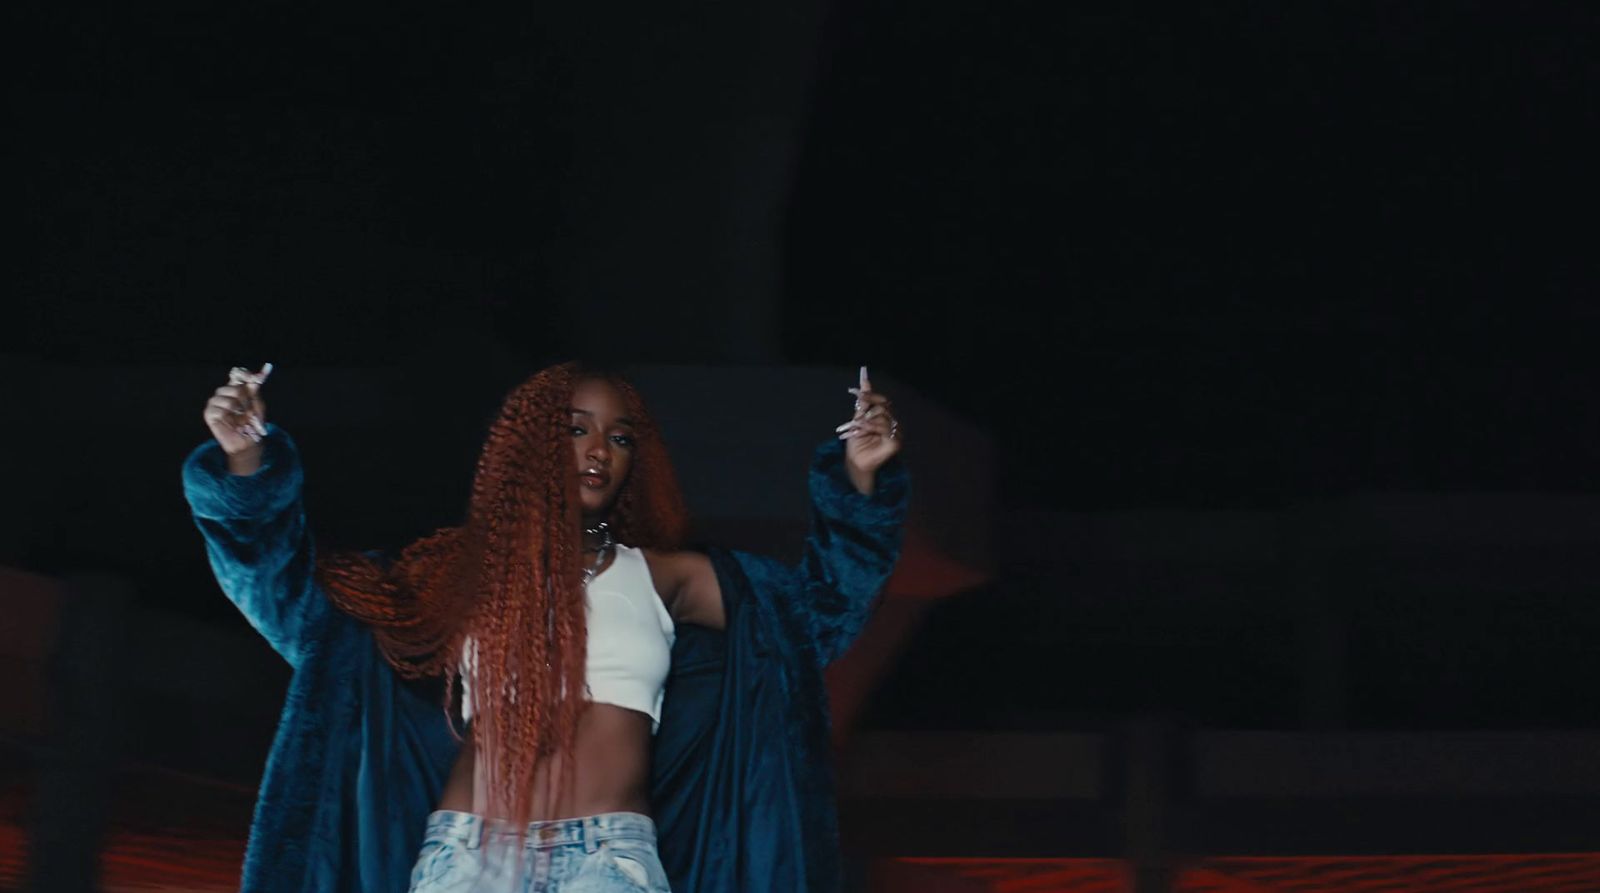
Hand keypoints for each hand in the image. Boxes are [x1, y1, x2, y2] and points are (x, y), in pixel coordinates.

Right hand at [202, 363, 272, 471]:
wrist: (249, 442)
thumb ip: (254, 391)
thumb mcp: (257, 405)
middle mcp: (224, 394)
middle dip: (243, 397)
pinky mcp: (209, 414)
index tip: (253, 377)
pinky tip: (230, 420)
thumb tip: (256, 376)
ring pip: (223, 395)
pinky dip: (225, 414)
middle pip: (232, 387)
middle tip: (248, 410)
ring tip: (240, 417)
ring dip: (235, 407)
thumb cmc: (253, 424)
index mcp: (236, 390)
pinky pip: (216, 408)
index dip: (243, 374)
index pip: (236, 375)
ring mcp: (215, 403)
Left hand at [835, 365, 901, 494]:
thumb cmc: (857, 443)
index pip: (882, 401)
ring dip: (866, 422)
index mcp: (886, 417)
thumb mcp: (858, 418)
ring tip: (856, 429)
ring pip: (883, 417)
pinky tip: (863, 430)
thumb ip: (863, 402)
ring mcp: (897, 434)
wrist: (855, 462)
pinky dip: (872, 427)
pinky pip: (885, 429)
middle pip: (882, 407)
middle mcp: (894, 424)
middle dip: (866, 412)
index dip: (870, 395)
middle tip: (854, 421)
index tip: (857, 392)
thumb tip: (865, 381)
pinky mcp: (895, 443)